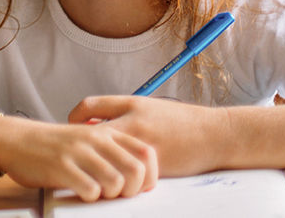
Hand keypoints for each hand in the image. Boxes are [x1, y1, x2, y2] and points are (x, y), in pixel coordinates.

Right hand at [0, 116, 157, 201]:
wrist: (16, 140)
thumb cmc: (53, 146)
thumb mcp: (86, 141)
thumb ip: (110, 152)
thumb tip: (139, 177)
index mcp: (106, 132)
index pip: (146, 153)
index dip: (149, 176)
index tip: (138, 188)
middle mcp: (95, 138)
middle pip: (135, 170)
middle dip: (132, 190)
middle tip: (117, 194)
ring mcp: (78, 151)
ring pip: (115, 182)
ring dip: (110, 195)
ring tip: (98, 193)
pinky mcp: (61, 166)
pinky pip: (90, 190)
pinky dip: (90, 197)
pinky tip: (81, 192)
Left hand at [69, 95, 229, 176]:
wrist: (215, 135)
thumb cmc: (182, 121)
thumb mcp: (149, 108)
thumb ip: (123, 113)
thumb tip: (96, 121)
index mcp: (131, 104)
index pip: (89, 105)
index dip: (74, 116)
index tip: (71, 124)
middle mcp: (133, 122)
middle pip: (90, 133)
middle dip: (76, 144)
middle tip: (69, 151)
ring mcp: (141, 145)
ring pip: (104, 158)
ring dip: (92, 165)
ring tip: (83, 170)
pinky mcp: (151, 167)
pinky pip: (124, 175)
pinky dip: (113, 178)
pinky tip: (107, 182)